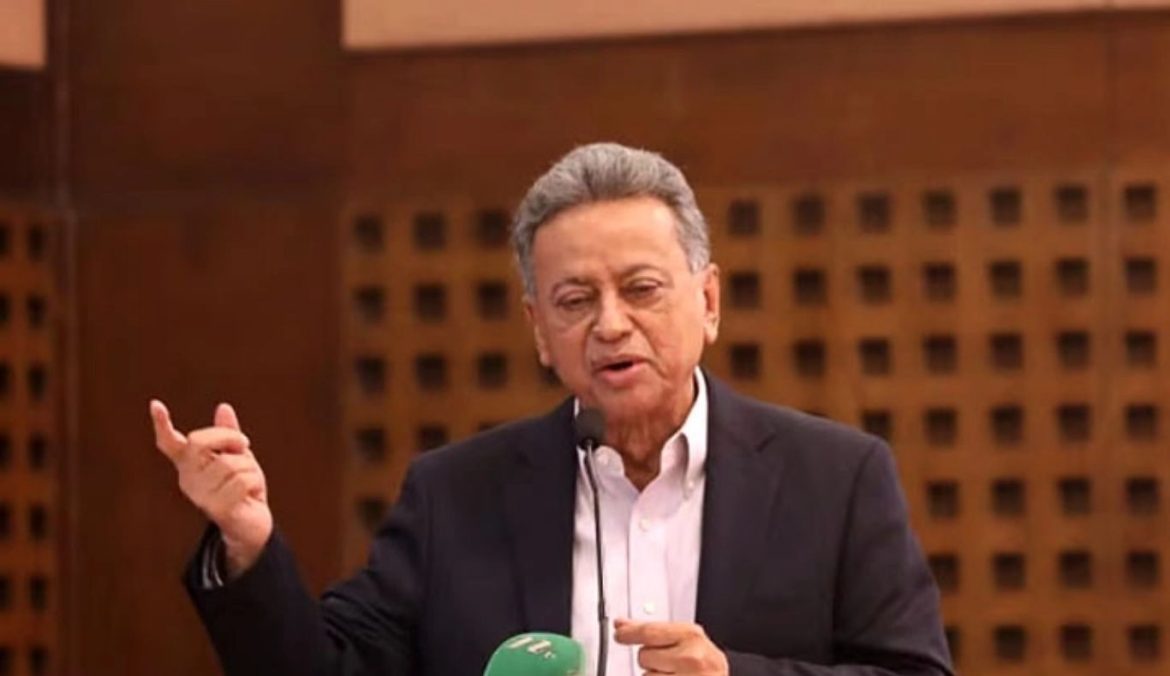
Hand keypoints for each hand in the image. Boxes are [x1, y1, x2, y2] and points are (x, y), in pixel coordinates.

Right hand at [150, 399, 272, 577]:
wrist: (252, 526)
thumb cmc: (243, 489)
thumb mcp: (239, 457)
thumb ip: (229, 435)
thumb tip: (223, 407)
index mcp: (190, 465)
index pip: (169, 443)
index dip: (162, 424)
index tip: (155, 404)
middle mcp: (189, 480)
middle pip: (199, 442)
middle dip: (228, 436)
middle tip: (244, 443)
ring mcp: (200, 496)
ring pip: (230, 462)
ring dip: (250, 467)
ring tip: (249, 481)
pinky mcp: (216, 509)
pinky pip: (242, 481)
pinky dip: (255, 483)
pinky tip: (252, 495)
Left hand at [614, 619, 728, 675]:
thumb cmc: (706, 665)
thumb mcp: (687, 640)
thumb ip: (654, 631)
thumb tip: (622, 625)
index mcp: (691, 637)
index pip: (650, 632)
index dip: (630, 633)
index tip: (619, 633)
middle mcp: (689, 658)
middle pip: (644, 656)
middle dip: (651, 661)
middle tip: (670, 664)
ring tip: (676, 675)